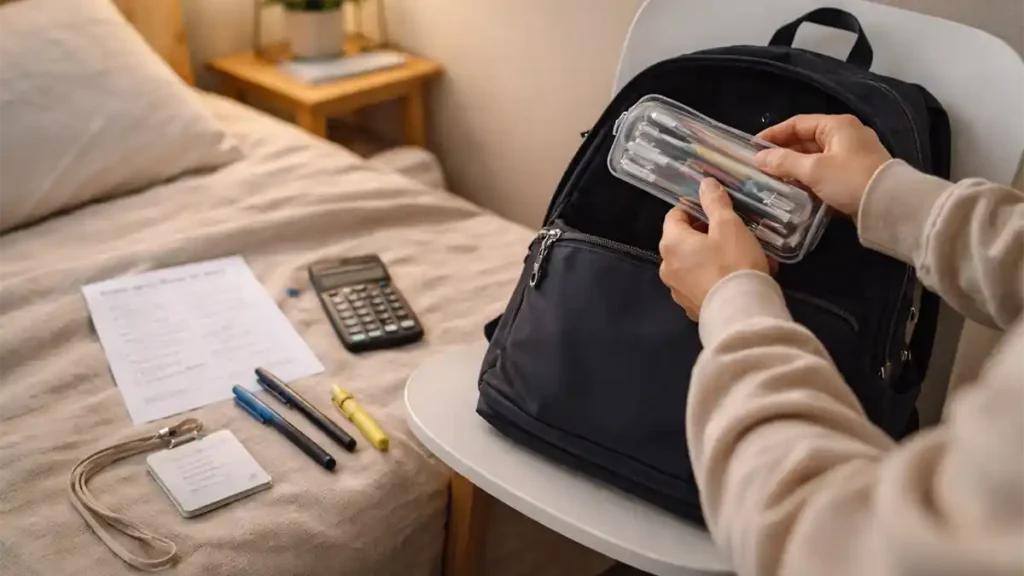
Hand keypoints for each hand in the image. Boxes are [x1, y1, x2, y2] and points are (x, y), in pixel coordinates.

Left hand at [659, 179, 770, 320]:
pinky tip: (736, 277)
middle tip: (732, 231)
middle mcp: (667, 267)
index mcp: (671, 244)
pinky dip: (714, 277)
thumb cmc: (733, 263)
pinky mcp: (691, 307)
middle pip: (683, 241)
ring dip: (712, 256)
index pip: (674, 216)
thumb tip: (704, 184)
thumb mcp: (728, 226)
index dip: (694, 208)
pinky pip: (701, 284)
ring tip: (740, 255)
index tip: (714, 209)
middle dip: (706, 233)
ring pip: (693, 263)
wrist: (741, 313)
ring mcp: (677, 290)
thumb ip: (715, 202)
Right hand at [754, 114, 891, 216]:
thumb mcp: (813, 170)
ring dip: (794, 166)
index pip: (797, 123)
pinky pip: (824, 170)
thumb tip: (758, 158)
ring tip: (772, 179)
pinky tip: (794, 188)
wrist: (889, 206)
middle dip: (782, 152)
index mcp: (837, 125)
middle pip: (805, 140)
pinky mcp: (854, 174)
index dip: (773, 134)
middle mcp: (845, 135)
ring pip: (814, 156)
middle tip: (760, 166)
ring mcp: (851, 155)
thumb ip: (784, 162)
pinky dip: (808, 177)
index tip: (752, 147)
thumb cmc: (850, 180)